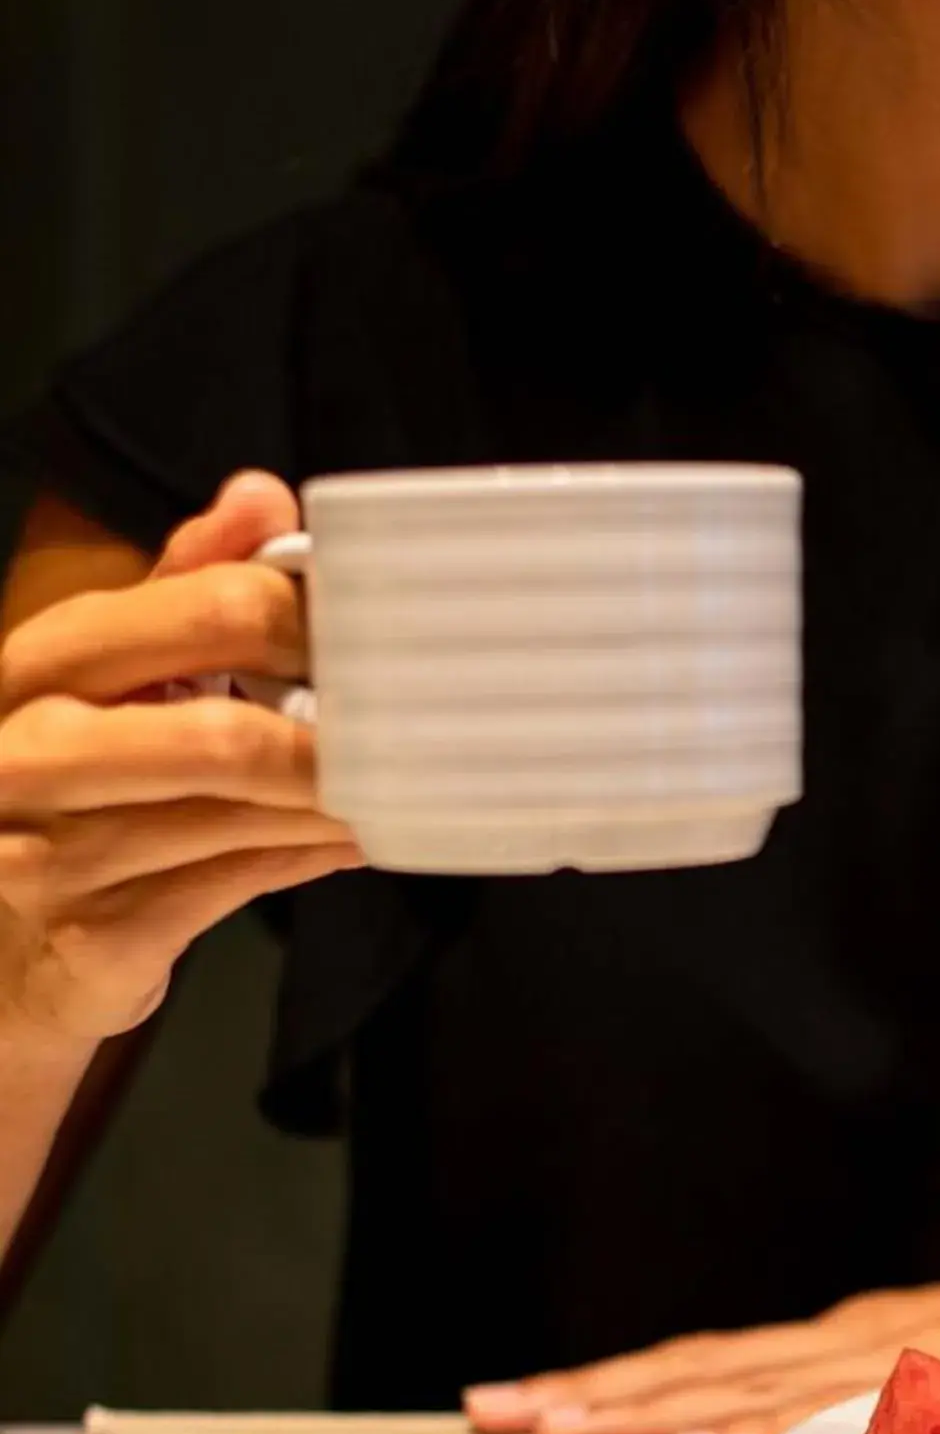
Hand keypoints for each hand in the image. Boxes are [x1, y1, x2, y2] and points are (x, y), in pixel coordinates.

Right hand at [0, 473, 362, 1046]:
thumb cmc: (72, 784)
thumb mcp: (112, 670)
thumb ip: (185, 583)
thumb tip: (262, 497)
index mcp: (44, 660)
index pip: (206, 608)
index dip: (310, 621)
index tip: (372, 634)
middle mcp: (29, 750)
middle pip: (225, 737)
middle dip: (334, 737)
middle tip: (407, 731)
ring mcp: (51, 853)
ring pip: (241, 818)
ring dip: (336, 803)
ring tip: (400, 785)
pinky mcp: (93, 936)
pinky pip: (237, 885)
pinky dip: (312, 856)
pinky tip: (355, 837)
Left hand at [463, 1234, 939, 1433]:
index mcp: (895, 1348)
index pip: (739, 1366)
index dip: (637, 1387)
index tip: (541, 1406)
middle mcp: (897, 1336)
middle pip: (723, 1362)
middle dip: (603, 1389)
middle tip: (494, 1409)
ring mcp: (934, 1348)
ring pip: (766, 1375)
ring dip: (654, 1402)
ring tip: (556, 1425)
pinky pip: (859, 1406)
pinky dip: (776, 1424)